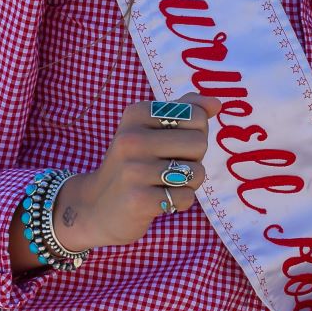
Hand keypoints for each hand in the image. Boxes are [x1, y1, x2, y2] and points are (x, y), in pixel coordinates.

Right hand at [50, 94, 217, 251]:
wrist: (95, 206)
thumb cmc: (133, 163)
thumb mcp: (151, 129)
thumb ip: (185, 110)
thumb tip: (216, 104)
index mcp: (137, 113)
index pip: (196, 115)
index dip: (194, 133)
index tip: (171, 144)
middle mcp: (132, 138)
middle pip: (200, 142)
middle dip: (193, 159)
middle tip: (168, 167)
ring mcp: (133, 170)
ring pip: (196, 172)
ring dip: (188, 183)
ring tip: (163, 184)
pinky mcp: (138, 200)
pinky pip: (186, 198)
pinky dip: (179, 202)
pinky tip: (159, 200)